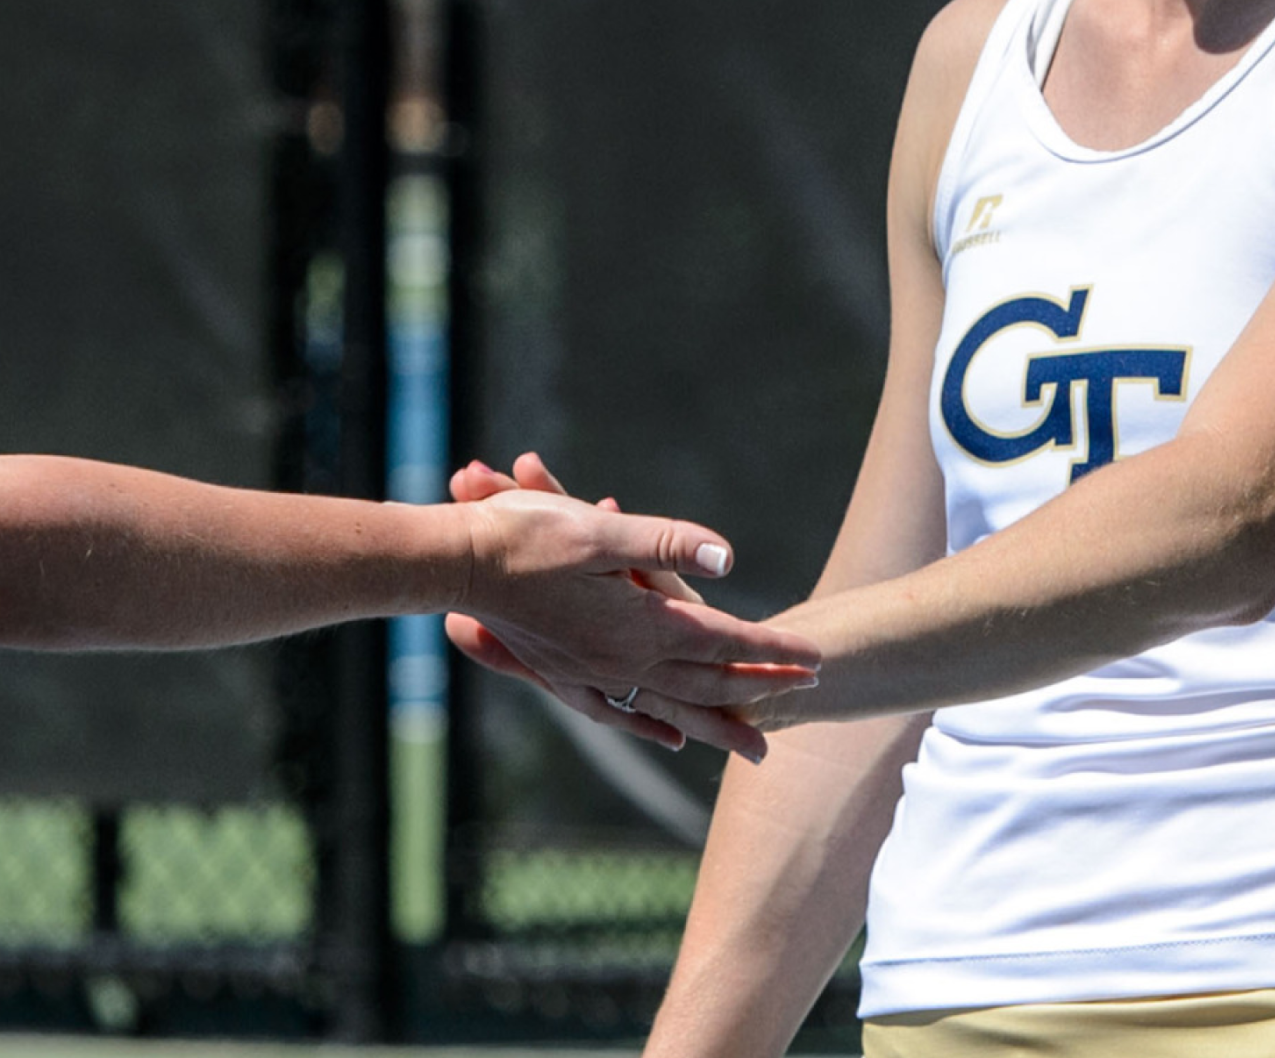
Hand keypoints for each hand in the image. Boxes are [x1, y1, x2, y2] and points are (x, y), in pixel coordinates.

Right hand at [445, 453, 816, 759]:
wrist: (455, 566)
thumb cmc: (524, 535)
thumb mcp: (600, 530)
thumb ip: (668, 544)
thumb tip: (728, 559)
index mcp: (639, 626)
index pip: (725, 642)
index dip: (774, 649)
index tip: (818, 659)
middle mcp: (621, 660)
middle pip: (708, 684)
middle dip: (762, 688)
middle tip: (809, 694)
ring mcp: (591, 674)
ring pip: (670, 708)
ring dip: (717, 723)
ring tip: (755, 744)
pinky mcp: (563, 675)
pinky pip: (619, 712)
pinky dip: (651, 725)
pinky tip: (668, 738)